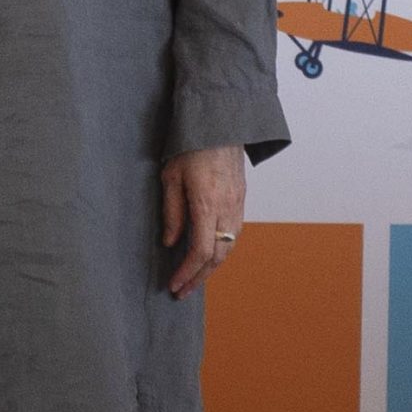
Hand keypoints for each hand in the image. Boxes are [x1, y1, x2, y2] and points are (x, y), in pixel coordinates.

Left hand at [160, 145, 246, 299]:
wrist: (221, 120)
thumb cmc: (192, 145)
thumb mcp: (171, 177)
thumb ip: (172, 212)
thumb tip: (170, 243)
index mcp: (207, 203)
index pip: (200, 250)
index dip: (187, 272)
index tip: (174, 285)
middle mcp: (227, 207)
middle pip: (218, 255)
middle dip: (200, 277)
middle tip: (183, 291)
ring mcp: (238, 203)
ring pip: (230, 246)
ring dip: (212, 266)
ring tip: (195, 276)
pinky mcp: (241, 198)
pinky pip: (235, 232)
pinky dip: (222, 249)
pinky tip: (210, 252)